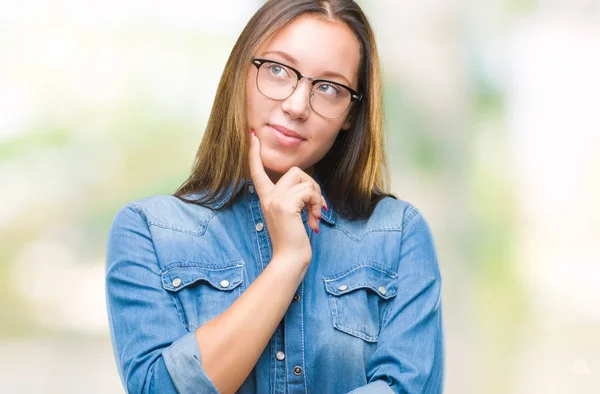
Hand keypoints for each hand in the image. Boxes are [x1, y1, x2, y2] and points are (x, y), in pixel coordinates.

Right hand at [248, 130, 326, 264]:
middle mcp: (268, 196)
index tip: (252, 135)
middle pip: (294, 171)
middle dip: (311, 185)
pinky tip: (314, 221)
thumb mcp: (291, 215)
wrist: (290, 259)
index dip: (255, 153)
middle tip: (316, 206)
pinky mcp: (285, 205)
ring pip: (304, 180)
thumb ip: (294, 199)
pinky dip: (317, 204)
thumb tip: (309, 188)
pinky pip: (309, 192)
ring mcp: (275, 200)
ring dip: (317, 197)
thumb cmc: (293, 240)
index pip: (257, 171)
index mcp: (266, 198)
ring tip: (315, 216)